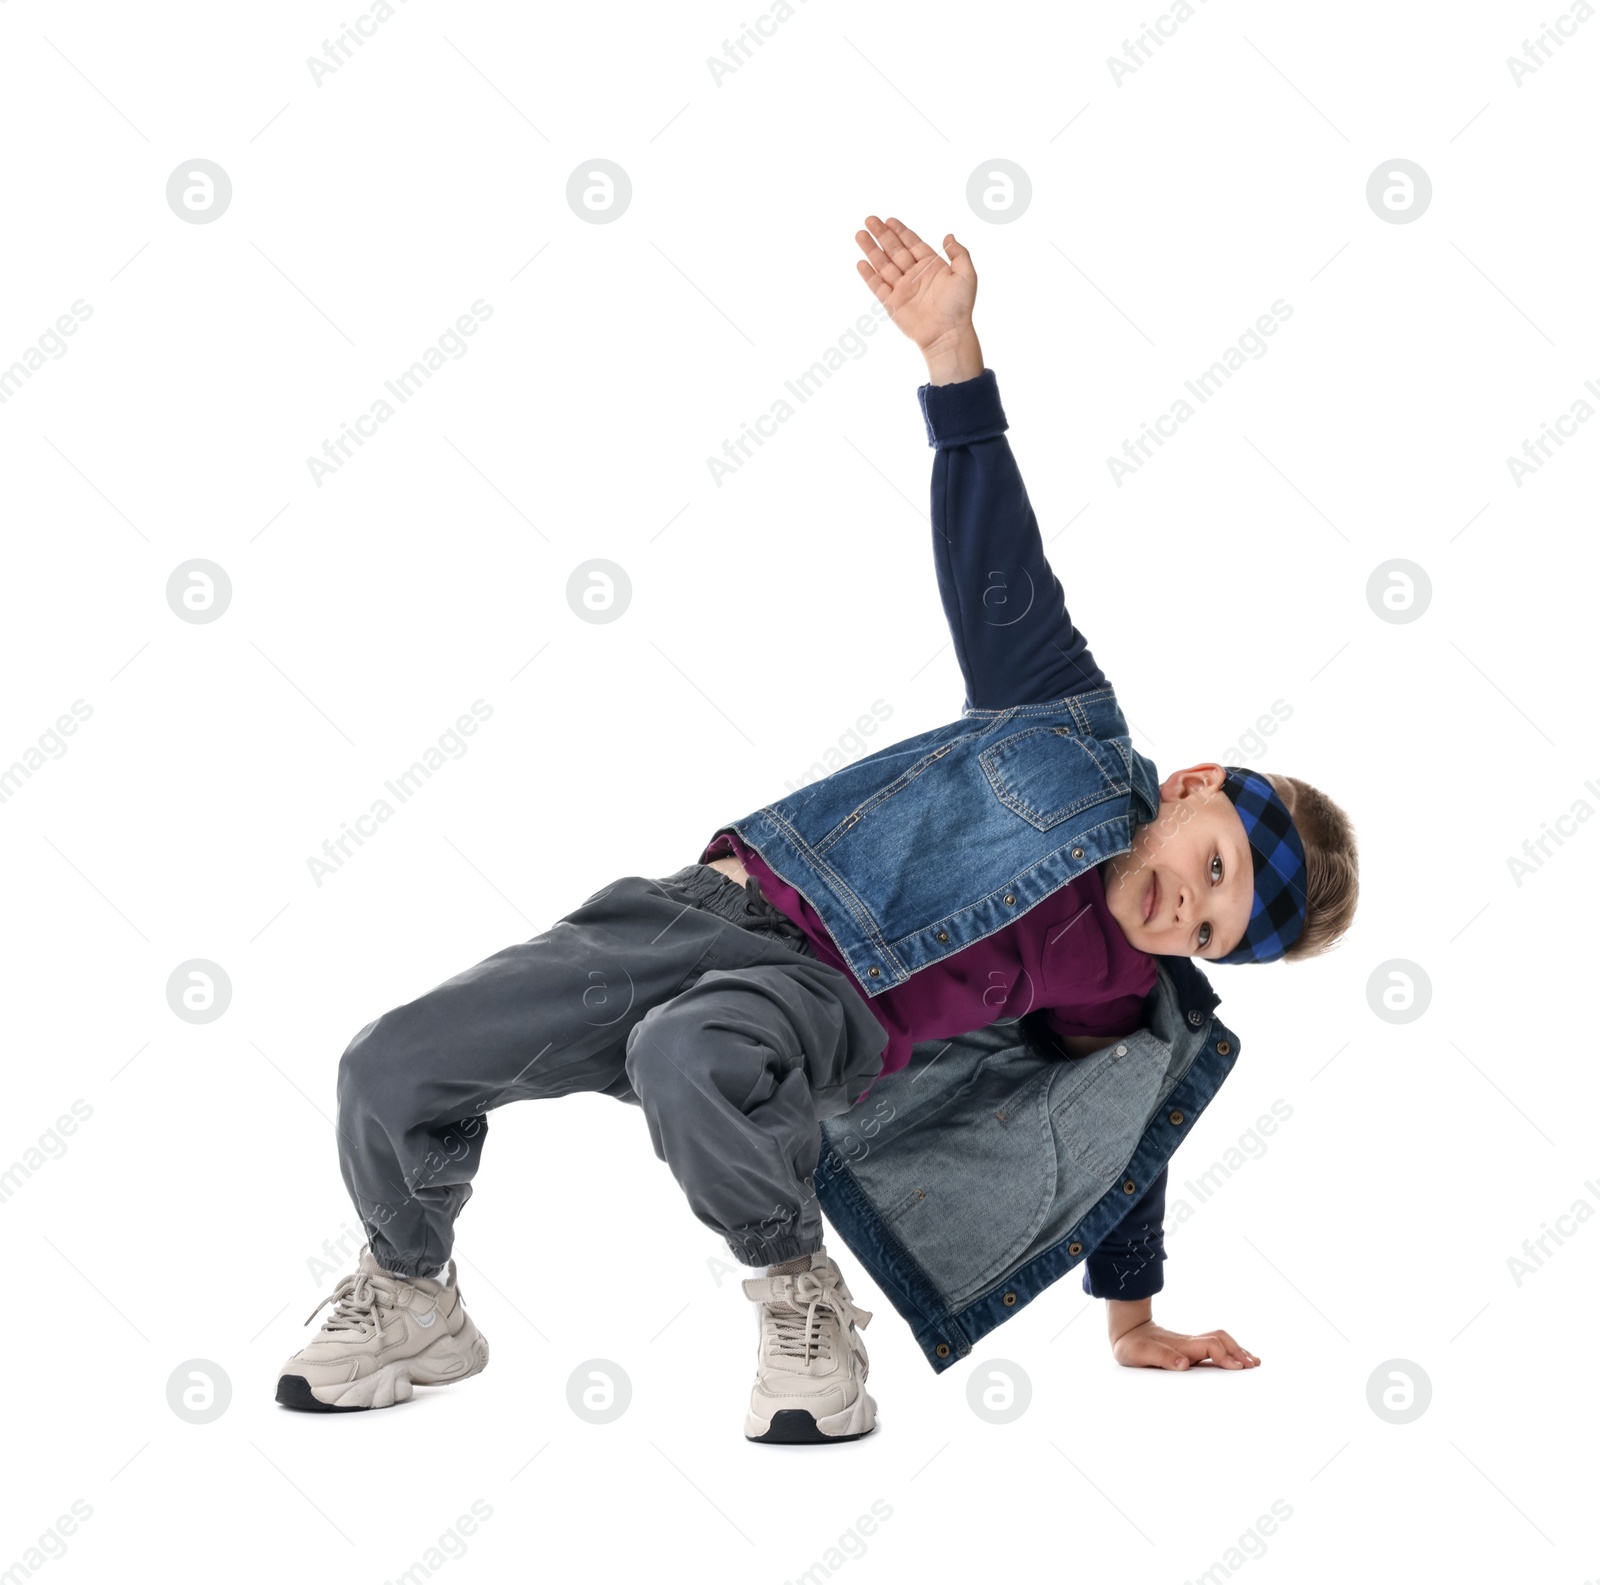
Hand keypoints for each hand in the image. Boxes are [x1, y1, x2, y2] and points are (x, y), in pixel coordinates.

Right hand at [854, 215, 977, 358]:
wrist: (948, 333)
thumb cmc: (960, 306)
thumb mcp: (967, 275)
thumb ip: (959, 253)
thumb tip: (948, 236)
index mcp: (931, 267)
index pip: (912, 244)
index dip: (901, 231)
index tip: (889, 220)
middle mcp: (914, 276)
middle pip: (894, 250)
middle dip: (882, 235)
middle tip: (869, 220)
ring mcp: (902, 289)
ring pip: (883, 265)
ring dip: (871, 250)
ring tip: (860, 234)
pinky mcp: (892, 304)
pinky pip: (878, 287)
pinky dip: (869, 275)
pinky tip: (861, 263)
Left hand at [1111, 1318, 1260, 1370]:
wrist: (1127, 1331)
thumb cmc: (1133, 1345)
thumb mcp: (1141, 1354)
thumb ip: (1161, 1358)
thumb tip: (1184, 1364)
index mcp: (1181, 1345)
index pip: (1210, 1346)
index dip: (1225, 1355)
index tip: (1238, 1367)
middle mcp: (1190, 1343)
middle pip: (1221, 1339)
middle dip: (1238, 1351)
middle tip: (1253, 1365)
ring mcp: (1191, 1344)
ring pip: (1220, 1341)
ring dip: (1237, 1350)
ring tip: (1253, 1363)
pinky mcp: (1191, 1348)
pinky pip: (1215, 1347)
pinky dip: (1229, 1352)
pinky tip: (1237, 1361)